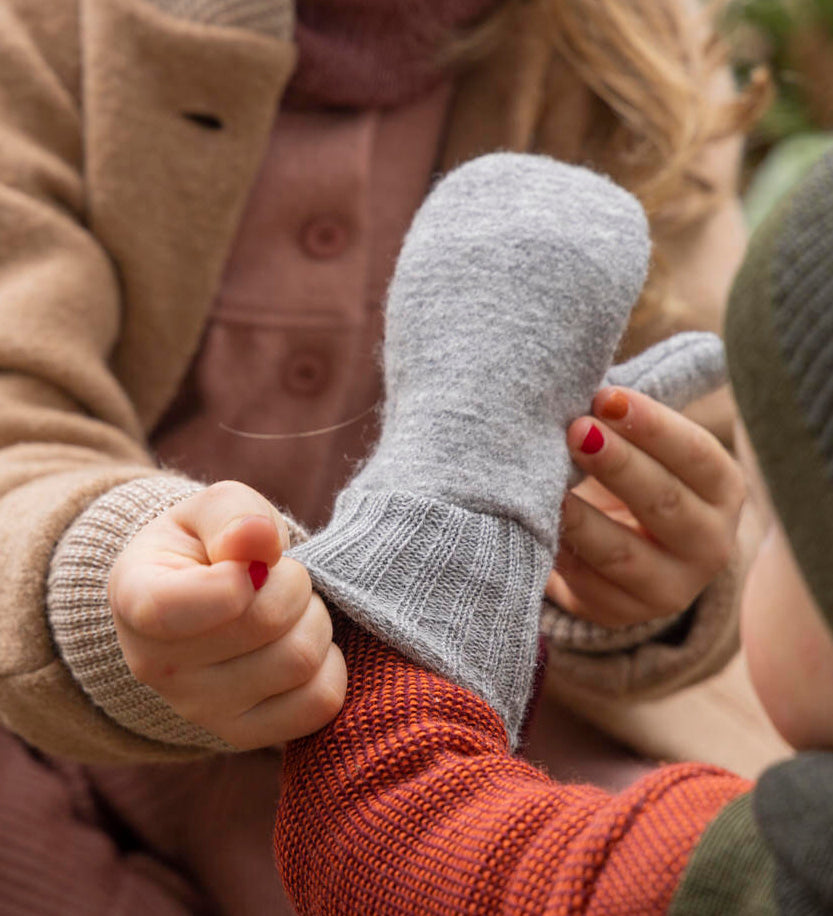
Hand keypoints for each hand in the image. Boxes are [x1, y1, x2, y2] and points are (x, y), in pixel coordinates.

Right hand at [108, 481, 346, 748]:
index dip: (232, 581)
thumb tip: (258, 538)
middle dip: (293, 583)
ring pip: (300, 661)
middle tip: (279, 576)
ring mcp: (200, 710)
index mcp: (137, 598)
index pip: (173, 608)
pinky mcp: (245, 734)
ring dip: (314, 620)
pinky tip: (302, 643)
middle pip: (265, 623)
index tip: (247, 564)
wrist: (204, 602)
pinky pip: (319, 703)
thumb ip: (232, 514)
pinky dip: (330, 665)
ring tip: (290, 609)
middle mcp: (157, 666)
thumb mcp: (211, 510)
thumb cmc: (208, 547)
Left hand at [547, 388, 744, 626]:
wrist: (618, 552)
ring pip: (621, 553)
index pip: (697, 455)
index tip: (605, 396)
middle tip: (573, 429)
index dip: (652, 426)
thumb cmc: (627, 476)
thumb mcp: (644, 447)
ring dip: (581, 517)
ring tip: (547, 484)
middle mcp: (709, 544)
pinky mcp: (619, 613)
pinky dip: (557, 552)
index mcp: (721, 490)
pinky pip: (583, 584)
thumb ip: (631, 414)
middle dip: (617, 464)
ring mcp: (667, 589)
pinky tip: (532, 524)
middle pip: (665, 503)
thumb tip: (597, 370)